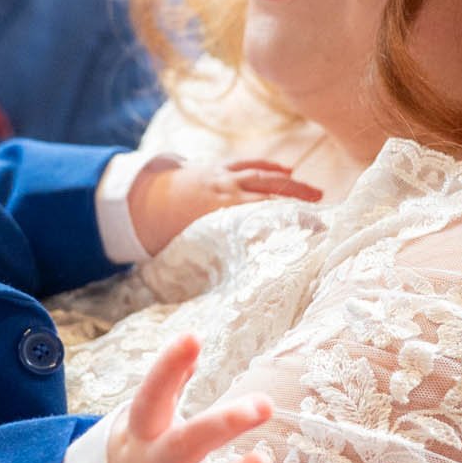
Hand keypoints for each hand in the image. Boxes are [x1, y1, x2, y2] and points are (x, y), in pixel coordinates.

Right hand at [107, 333, 273, 462]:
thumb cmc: (143, 461)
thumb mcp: (146, 425)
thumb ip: (169, 387)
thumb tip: (191, 338)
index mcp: (140, 437)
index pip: (150, 399)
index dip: (168, 369)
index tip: (193, 338)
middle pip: (180, 447)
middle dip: (219, 425)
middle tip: (262, 404)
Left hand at [126, 158, 320, 255]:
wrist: (140, 198)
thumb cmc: (162, 231)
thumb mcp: (184, 250)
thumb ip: (208, 264)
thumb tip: (225, 298)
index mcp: (216, 211)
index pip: (257, 215)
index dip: (282, 222)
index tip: (305, 233)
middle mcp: (224, 189)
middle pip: (267, 192)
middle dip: (296, 201)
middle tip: (322, 216)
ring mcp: (224, 174)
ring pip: (263, 175)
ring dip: (290, 183)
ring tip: (316, 194)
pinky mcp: (221, 166)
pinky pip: (250, 164)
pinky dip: (269, 168)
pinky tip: (288, 172)